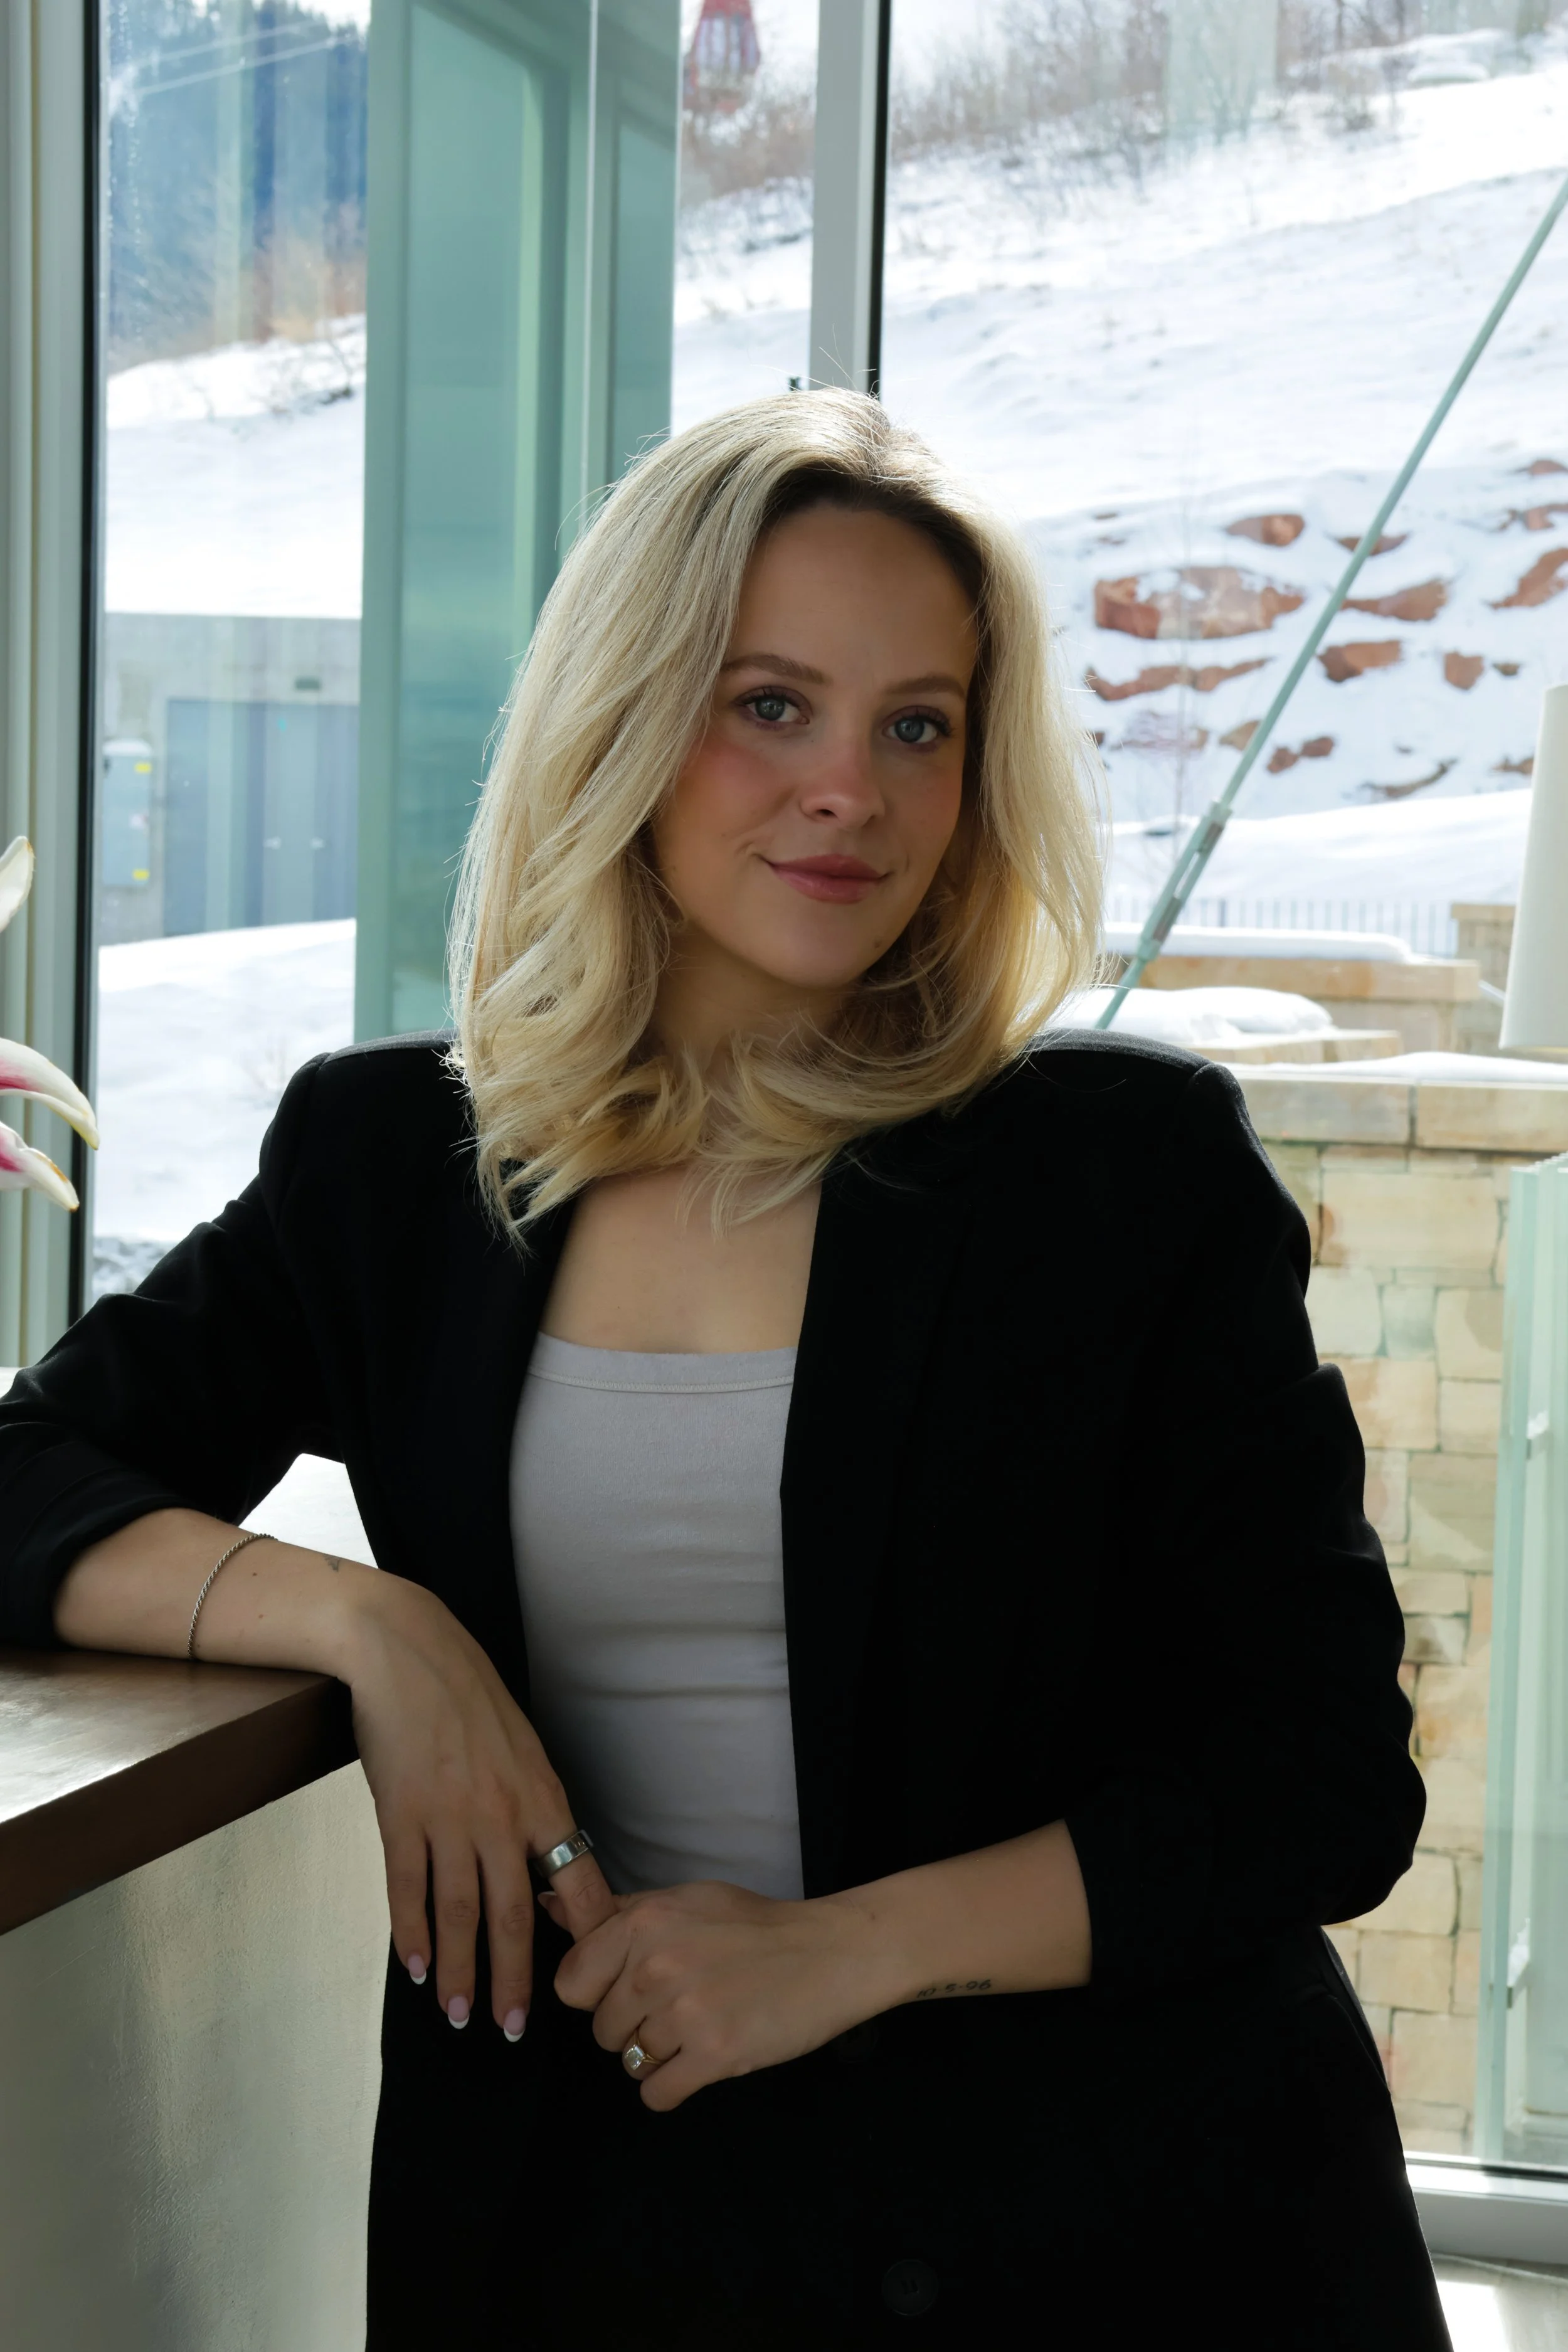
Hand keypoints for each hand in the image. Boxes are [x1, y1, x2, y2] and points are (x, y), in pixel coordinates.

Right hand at [343, 1575, 616, 2033]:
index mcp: (541, 1798)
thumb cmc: (469, 1698)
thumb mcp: (523, 1749)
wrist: (408, 1653)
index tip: (594, 1979)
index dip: (587, 1936)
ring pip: (458, 1914)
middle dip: (515, 1979)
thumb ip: (534, 1808)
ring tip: (460, 2014)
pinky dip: (410, 1935)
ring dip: (460, 1971)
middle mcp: (500, 1816)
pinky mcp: (400, 1816)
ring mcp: (448, 1818)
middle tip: (512, 2029)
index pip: (577, 1881)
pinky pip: (407, 1889)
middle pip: (514, 1915)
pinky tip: (415, 1968)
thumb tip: (545, 1865)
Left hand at [542, 1878, 886, 2110]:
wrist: (828, 1954)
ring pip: (629, 2061)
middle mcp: (656, 1966)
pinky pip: (656, 2093)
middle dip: (631, 2025)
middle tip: (679, 2005)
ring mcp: (685, 2013)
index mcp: (644, 1923)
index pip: (570, 1982)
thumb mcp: (684, 1901)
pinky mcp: (714, 2056)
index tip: (628, 1987)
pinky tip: (701, 2060)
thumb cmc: (753, 1926)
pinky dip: (673, 2086)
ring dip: (659, 2053)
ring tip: (699, 2025)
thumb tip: (548, 1904)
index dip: (596, 1991)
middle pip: (600, 2028)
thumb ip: (617, 1910)